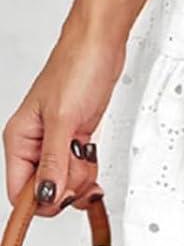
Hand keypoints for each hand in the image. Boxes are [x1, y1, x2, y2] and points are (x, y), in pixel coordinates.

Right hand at [2, 25, 122, 215]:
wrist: (101, 43)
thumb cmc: (77, 66)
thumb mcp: (63, 118)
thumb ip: (54, 161)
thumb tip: (44, 196)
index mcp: (19, 139)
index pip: (19, 191)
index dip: (40, 202)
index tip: (61, 200)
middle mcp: (34, 143)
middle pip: (45, 190)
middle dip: (66, 184)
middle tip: (78, 162)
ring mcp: (56, 140)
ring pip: (64, 180)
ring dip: (80, 174)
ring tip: (86, 150)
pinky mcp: (75, 136)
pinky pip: (78, 167)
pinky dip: (87, 167)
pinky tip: (90, 153)